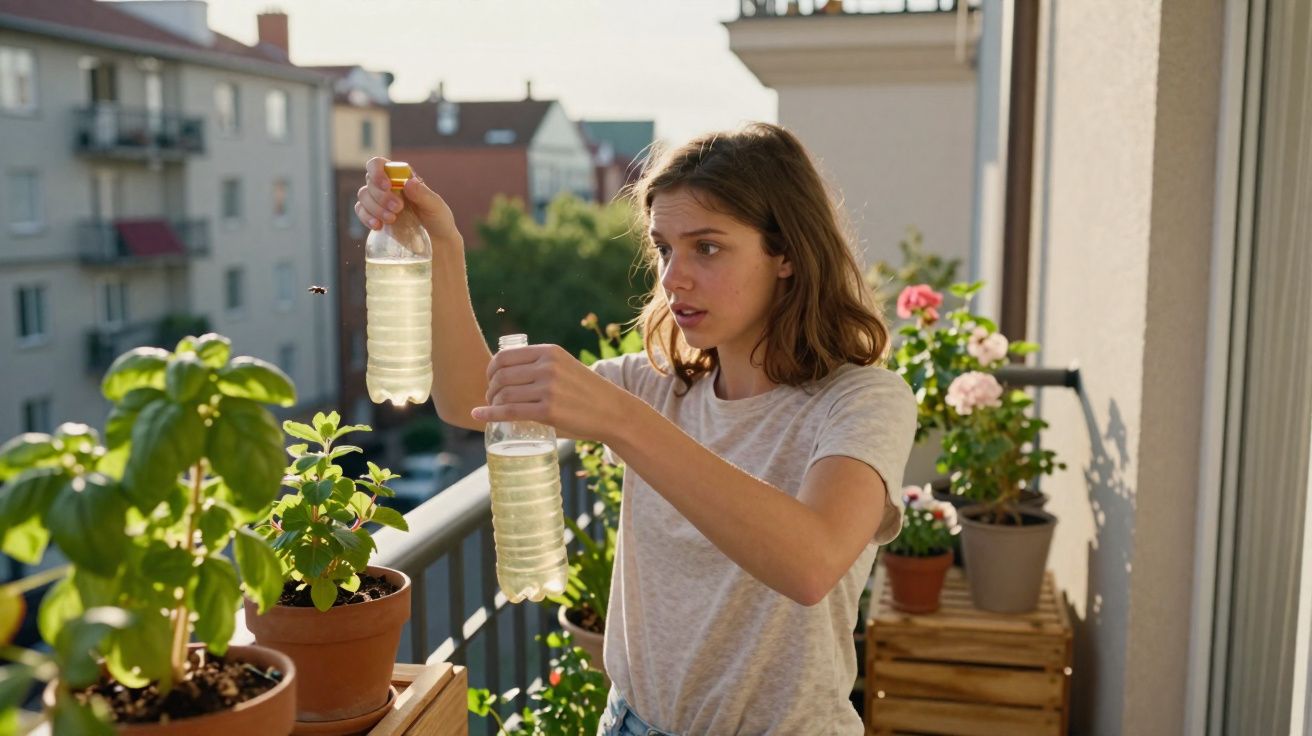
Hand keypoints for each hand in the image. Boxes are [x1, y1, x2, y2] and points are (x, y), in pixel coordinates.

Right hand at [355, 157, 462, 249]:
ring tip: (392, 219)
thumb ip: (423, 194)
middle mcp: (387, 186)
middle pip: (370, 181)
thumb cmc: (438, 219)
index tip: (386, 185)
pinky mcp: (375, 217)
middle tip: (398, 208)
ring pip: (363, 196)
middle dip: (381, 196)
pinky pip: (361, 211)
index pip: (379, 164)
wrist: (437, 242)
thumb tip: (408, 182)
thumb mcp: (436, 206)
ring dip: (374, 207)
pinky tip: (378, 225)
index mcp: (401, 177)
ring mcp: (379, 201)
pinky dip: (366, 217)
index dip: (377, 171)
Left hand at [471, 344, 628, 441]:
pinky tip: (478, 416)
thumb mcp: (565, 367)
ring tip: (493, 409)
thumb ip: (542, 367)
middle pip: (501, 375)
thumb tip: (509, 375)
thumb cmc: (587, 393)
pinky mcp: (548, 411)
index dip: (491, 369)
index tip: (490, 380)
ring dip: (491, 403)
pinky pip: (509, 411)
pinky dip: (489, 414)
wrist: (614, 412)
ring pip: (503, 394)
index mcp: (549, 351)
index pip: (505, 356)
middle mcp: (547, 367)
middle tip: (491, 399)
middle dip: (490, 388)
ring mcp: (548, 389)